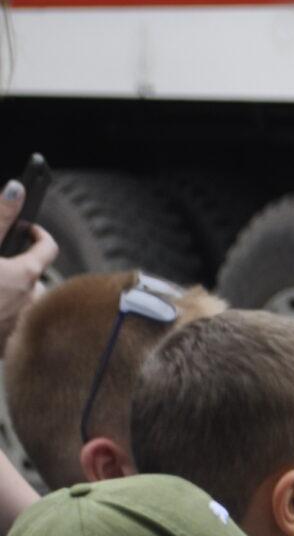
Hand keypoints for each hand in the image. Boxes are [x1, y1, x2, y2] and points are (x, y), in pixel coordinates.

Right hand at [0, 179, 57, 351]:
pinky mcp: (5, 347)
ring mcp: (20, 326)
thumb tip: (18, 188)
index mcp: (24, 275)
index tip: (28, 228)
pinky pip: (14, 327)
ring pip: (27, 303)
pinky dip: (5, 317)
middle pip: (37, 278)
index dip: (38, 234)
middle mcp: (30, 302)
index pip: (47, 247)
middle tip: (1, 263)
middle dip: (22, 267)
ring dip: (14, 294)